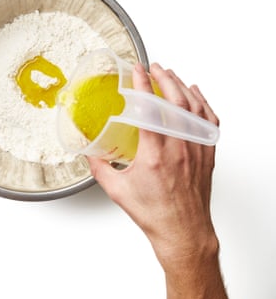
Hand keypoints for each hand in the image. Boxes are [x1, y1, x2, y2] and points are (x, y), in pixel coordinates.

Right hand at [87, 62, 219, 273]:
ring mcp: (196, 150)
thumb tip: (89, 153)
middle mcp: (178, 148)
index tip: (138, 70)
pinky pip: (209, 121)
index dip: (142, 85)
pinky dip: (203, 102)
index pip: (149, 109)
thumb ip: (100, 168)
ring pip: (194, 107)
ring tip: (170, 75)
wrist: (182, 231)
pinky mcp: (206, 154)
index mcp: (154, 155)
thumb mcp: (117, 191)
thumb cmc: (154, 213)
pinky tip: (196, 94)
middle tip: (154, 67)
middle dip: (164, 78)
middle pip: (175, 101)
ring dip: (182, 86)